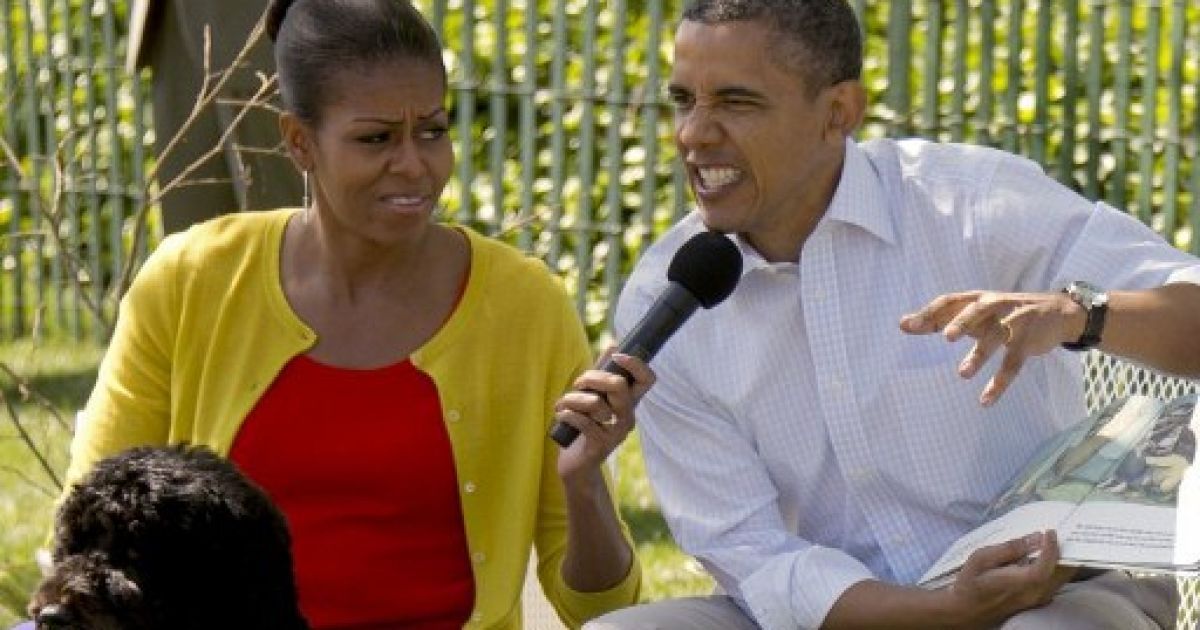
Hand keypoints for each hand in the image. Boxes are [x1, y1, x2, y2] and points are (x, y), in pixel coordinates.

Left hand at [554, 351, 654, 480]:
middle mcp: (627, 417)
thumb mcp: (594, 397)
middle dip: (591, 378)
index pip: (647, 380)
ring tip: (562, 404)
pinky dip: (567, 414)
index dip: (635, 364)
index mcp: (629, 403)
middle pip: (619, 385)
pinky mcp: (600, 445)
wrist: (577, 466)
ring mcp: (616, 433)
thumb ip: (603, 373)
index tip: (616, 356)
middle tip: (577, 384)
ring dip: (572, 399)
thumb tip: (614, 344)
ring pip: (596, 403)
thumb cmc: (585, 427)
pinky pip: (583, 421)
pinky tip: (561, 415)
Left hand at [899, 290, 1082, 405]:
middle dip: (962, 322)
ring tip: (963, 374)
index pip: (950, 301)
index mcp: (977, 299)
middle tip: (947, 337)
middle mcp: (995, 306)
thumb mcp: (974, 313)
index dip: (930, 313)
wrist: (1058, 312)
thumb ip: (939, 319)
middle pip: (977, 309)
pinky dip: (1000, 382)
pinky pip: (1013, 363)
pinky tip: (985, 399)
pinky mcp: (1029, 342)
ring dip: (980, 355)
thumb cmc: (1003, 314)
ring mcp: (1015, 323)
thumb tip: (902, 324)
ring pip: (997, 337)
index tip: (908, 327)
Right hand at [943, 530, 1074, 627]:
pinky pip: (1056, 583)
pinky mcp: (1038, 601)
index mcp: (1019, 583)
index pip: (1045, 566)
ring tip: (1054, 542)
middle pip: (1062, 573)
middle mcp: (1033, 594)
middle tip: (1056, 533)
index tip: (1050, 531)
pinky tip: (1048, 558)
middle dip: (1064, 551)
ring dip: (1063, 560)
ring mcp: (1038, 600)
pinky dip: (1058, 568)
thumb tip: (1035, 538)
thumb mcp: (981, 558)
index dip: (1051, 548)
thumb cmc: (970, 582)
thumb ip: (1009, 548)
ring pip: (1062, 579)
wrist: (967, 609)